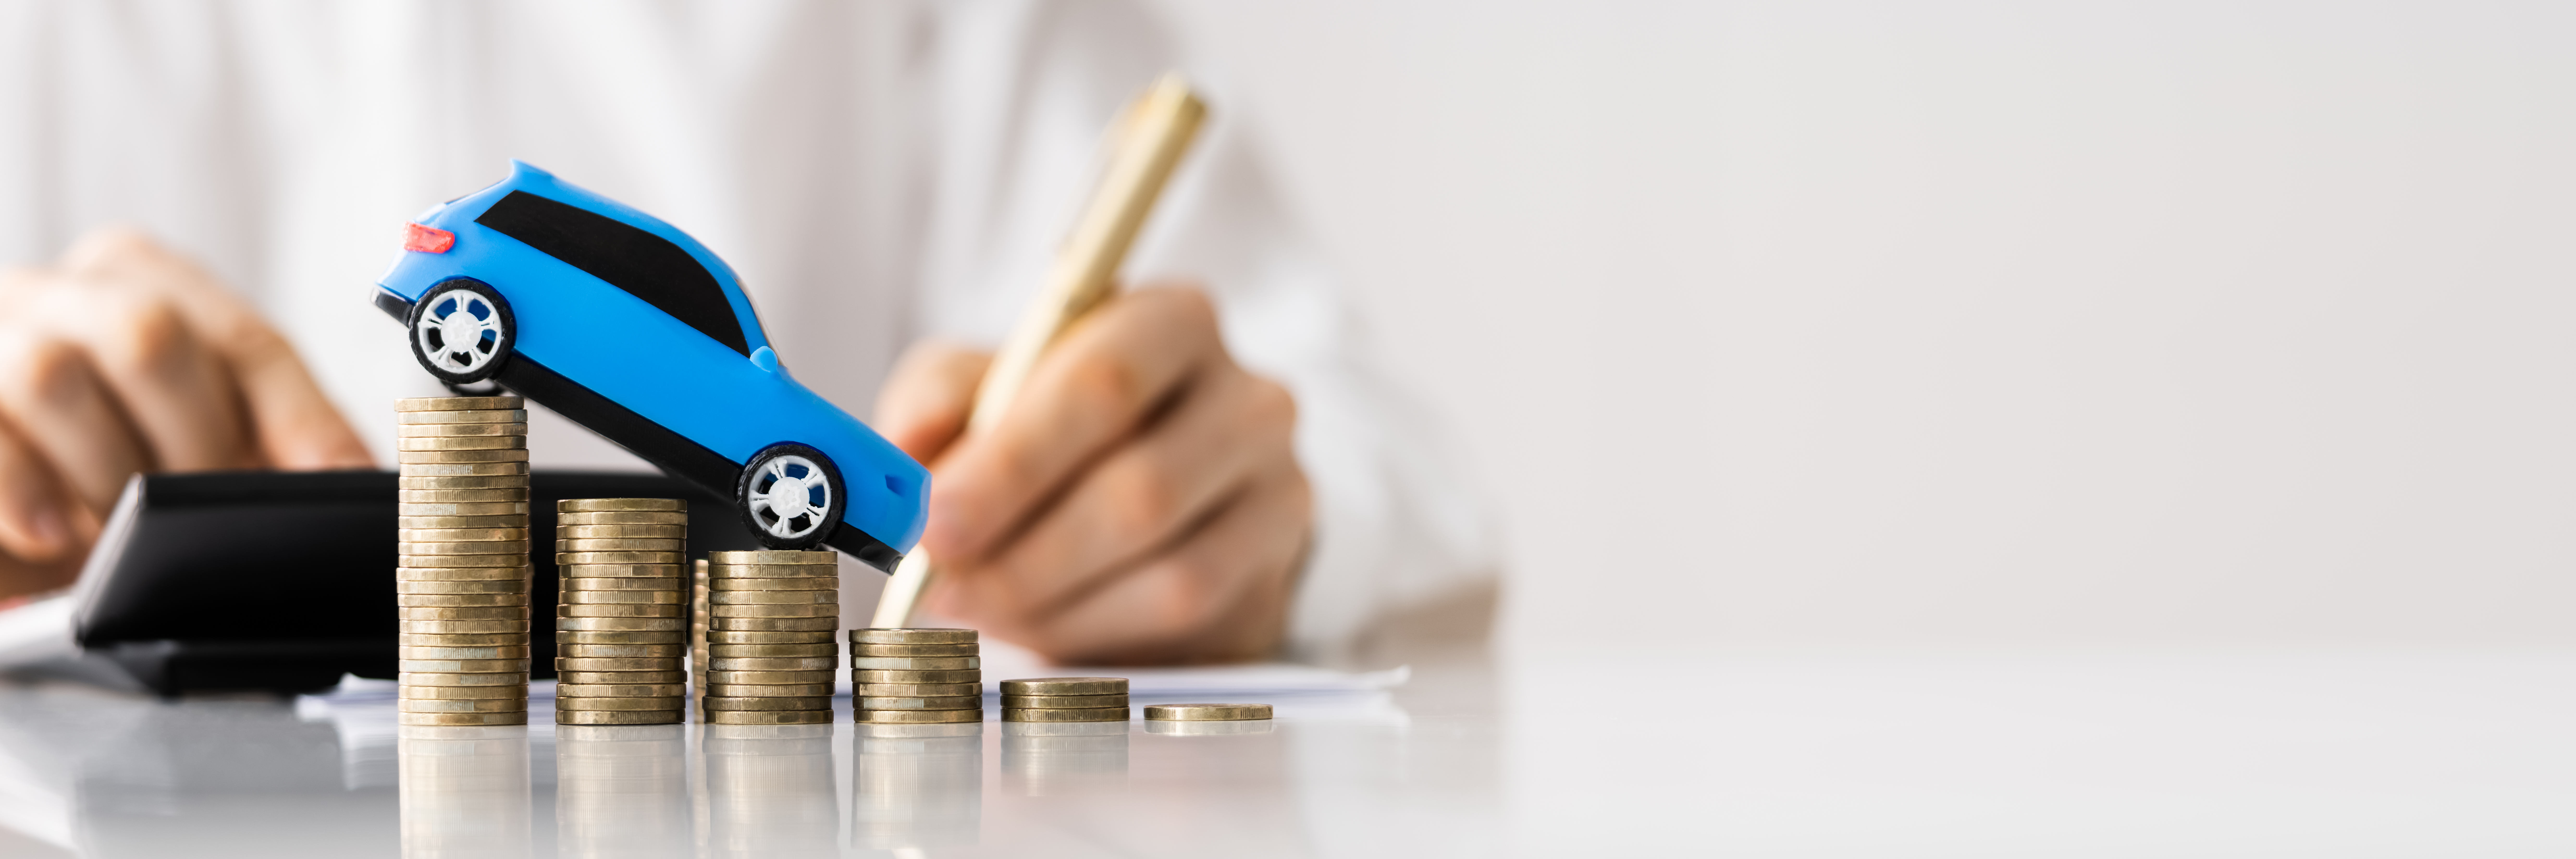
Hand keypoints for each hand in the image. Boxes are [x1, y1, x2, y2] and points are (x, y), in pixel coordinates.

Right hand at [0, 228, 370, 598]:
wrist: (17, 483)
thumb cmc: (113, 451)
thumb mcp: (196, 434)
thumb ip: (274, 441)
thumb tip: (356, 485)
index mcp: (142, 278)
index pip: (247, 341)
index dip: (303, 420)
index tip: (342, 483)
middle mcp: (62, 292)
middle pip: (149, 336)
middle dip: (193, 443)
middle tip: (201, 510)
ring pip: (51, 374)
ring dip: (104, 470)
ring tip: (118, 528)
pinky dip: (22, 494)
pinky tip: (50, 537)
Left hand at [875, 286, 1311, 663]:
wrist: (1161, 486)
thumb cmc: (1060, 424)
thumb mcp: (987, 384)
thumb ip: (939, 401)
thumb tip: (898, 453)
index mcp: (1175, 322)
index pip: (1103, 382)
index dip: (1014, 461)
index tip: (934, 519)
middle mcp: (1249, 398)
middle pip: (1141, 488)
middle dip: (1024, 552)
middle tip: (941, 586)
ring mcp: (1279, 489)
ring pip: (1171, 571)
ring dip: (1055, 603)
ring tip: (977, 607)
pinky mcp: (1276, 571)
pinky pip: (1190, 622)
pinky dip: (1098, 633)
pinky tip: (1040, 627)